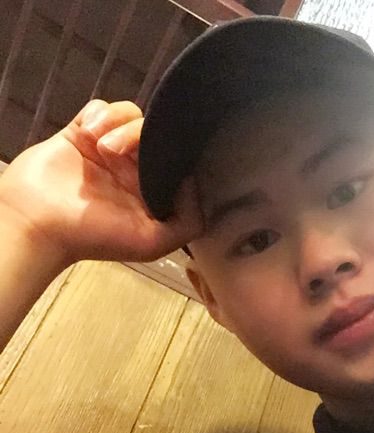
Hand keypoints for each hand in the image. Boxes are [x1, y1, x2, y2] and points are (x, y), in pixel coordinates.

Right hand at [0, 99, 204, 268]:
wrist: (37, 223)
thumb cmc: (95, 236)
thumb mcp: (153, 242)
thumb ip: (188, 220)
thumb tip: (194, 182)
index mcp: (153, 191)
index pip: (177, 160)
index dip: (177, 153)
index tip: (167, 154)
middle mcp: (135, 169)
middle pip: (156, 134)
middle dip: (144, 136)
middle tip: (118, 152)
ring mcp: (108, 149)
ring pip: (132, 117)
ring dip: (121, 126)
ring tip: (101, 147)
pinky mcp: (81, 133)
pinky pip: (102, 108)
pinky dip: (101, 114)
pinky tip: (89, 133)